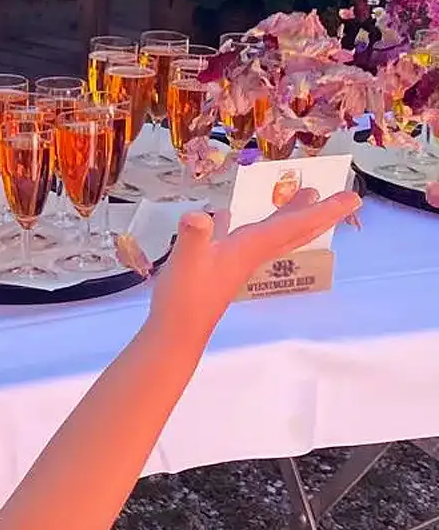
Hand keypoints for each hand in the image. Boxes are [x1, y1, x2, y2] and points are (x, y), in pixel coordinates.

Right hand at [150, 188, 361, 335]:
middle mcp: (251, 254)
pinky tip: (225, 216)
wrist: (177, 332)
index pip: (292, 226)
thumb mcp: (186, 263)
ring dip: (292, 216)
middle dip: (319, 214)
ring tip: (305, 197)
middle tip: (345, 198)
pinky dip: (242, 224)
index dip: (322, 210)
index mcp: (249, 249)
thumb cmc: (183, 299)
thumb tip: (199, 216)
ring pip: (274, 234)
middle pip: (293, 231)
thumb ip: (194, 238)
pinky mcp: (219, 265)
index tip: (352, 197)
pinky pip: (244, 238)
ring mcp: (237, 261)